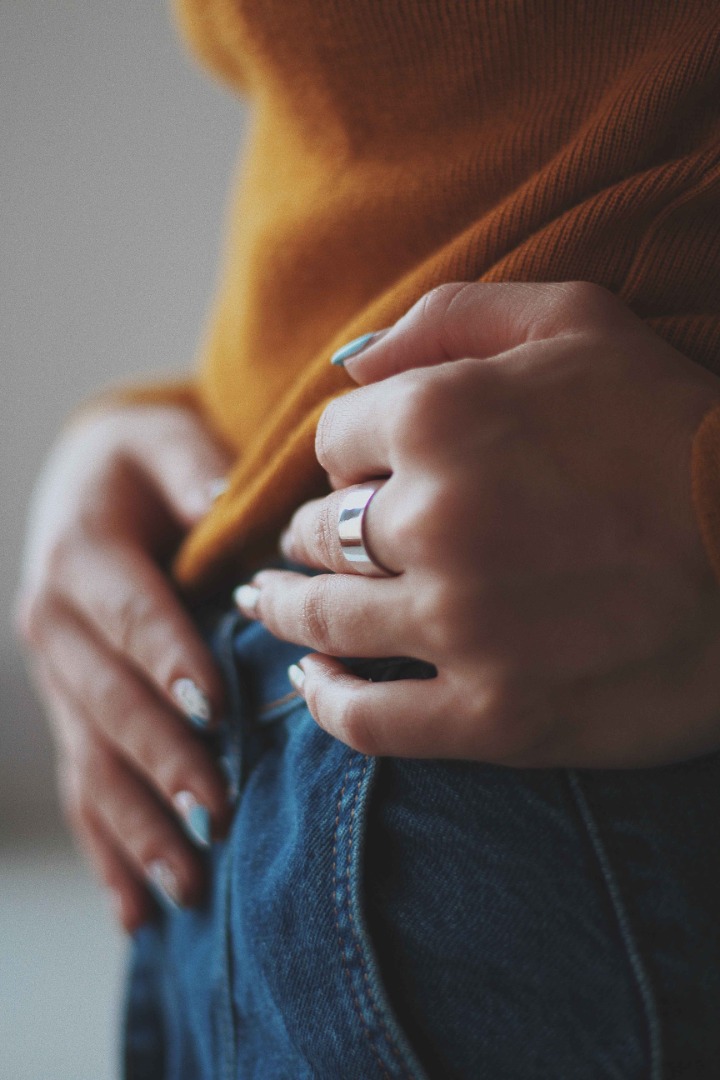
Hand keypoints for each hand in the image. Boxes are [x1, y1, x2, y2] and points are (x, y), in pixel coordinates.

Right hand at [15, 404, 232, 930]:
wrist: (88, 486)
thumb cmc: (140, 463)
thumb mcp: (161, 442)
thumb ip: (193, 470)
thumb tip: (224, 503)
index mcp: (80, 554)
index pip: (130, 613)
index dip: (168, 660)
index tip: (214, 709)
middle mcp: (55, 624)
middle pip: (109, 700)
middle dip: (161, 757)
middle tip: (215, 810)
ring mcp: (56, 677)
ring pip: (92, 760)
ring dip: (136, 823)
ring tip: (187, 883)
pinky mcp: (70, 711)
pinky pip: (80, 787)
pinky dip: (106, 848)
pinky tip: (135, 910)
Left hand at [237, 282, 719, 767]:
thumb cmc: (681, 428)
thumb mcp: (580, 322)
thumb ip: (451, 318)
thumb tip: (348, 359)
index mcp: (445, 416)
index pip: (333, 441)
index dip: (348, 457)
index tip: (368, 475)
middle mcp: (437, 520)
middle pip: (318, 529)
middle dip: (315, 531)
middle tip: (315, 544)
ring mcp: (461, 626)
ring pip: (321, 619)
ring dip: (287, 609)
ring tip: (272, 605)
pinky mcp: (495, 715)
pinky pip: (365, 721)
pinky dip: (327, 703)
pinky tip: (316, 685)